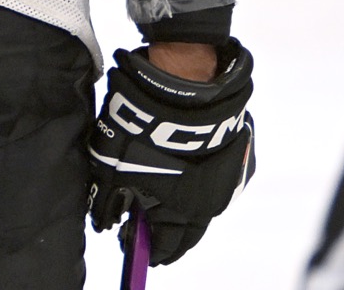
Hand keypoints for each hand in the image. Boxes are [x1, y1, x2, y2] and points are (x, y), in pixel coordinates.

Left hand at [88, 40, 255, 264]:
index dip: (152, 251)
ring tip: (166, 197)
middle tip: (153, 230)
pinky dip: (200, 178)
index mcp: (184, 213)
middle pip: (190, 228)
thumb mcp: (111, 167)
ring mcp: (231, 179)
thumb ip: (107, 200)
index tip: (140, 250)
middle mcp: (213, 203)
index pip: (168, 246)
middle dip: (170, 232)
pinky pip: (216, 176)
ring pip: (206, 201)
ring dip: (187, 203)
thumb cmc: (142, 134)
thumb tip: (104, 223)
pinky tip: (185, 166)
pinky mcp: (239, 155)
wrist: (183, 92)